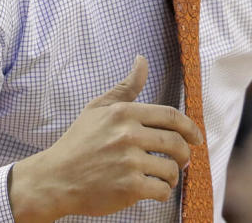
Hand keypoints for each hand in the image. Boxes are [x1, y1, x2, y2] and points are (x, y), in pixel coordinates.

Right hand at [8, 56, 203, 221]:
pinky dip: (163, 192)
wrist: (54, 179)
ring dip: (173, 176)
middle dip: (185, 154)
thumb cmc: (77, 143)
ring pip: (171, 169)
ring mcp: (129, 162)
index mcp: (124, 113)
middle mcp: (128, 135)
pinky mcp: (129, 188)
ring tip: (165, 177)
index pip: (171, 116)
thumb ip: (125, 87)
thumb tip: (142, 60)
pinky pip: (162, 190)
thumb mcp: (98, 108)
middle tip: (182, 161)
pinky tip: (154, 190)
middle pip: (176, 143)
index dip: (190, 128)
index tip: (197, 139)